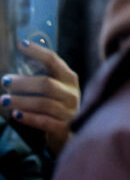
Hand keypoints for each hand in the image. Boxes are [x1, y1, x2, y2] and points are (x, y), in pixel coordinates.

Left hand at [3, 40, 80, 156]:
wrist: (70, 135)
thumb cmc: (56, 108)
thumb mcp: (55, 90)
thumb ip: (41, 78)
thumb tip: (15, 65)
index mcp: (69, 79)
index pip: (53, 60)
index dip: (37, 51)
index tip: (20, 44)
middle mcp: (72, 93)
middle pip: (47, 84)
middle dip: (23, 82)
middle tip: (5, 80)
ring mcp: (69, 111)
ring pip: (43, 103)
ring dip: (20, 101)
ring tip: (2, 100)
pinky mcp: (64, 127)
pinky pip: (44, 122)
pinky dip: (29, 118)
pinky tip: (15, 115)